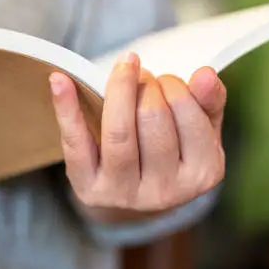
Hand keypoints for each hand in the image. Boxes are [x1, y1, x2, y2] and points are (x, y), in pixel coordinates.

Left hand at [49, 52, 225, 218]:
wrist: (136, 193)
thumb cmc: (171, 150)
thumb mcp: (200, 128)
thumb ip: (208, 101)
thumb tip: (206, 74)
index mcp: (202, 174)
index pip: (187, 113)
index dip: (174, 85)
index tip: (167, 82)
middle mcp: (166, 192)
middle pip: (152, 118)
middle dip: (147, 85)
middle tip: (145, 80)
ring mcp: (124, 194)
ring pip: (119, 131)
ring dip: (120, 88)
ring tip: (126, 74)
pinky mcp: (89, 189)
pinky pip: (77, 143)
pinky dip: (66, 108)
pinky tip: (59, 80)